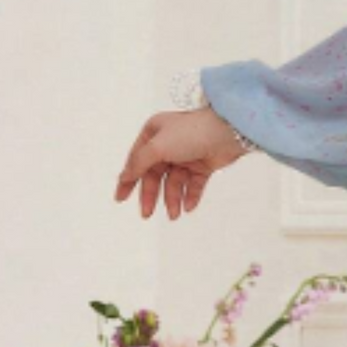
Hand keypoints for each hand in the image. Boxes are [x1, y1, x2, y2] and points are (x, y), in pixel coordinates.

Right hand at [114, 105, 251, 220]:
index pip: (137, 160)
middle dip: (152, 195)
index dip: (128, 180)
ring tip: (174, 214)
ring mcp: (186, 155)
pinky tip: (188, 207)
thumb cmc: (191, 132)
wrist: (226, 133)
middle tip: (147, 213)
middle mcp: (169, 144)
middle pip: (155, 175)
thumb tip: (125, 176)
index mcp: (154, 133)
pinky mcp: (203, 165)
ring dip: (172, 199)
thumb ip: (139, 163)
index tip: (120, 198)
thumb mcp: (157, 146)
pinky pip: (193, 185)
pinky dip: (190, 196)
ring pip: (174, 182)